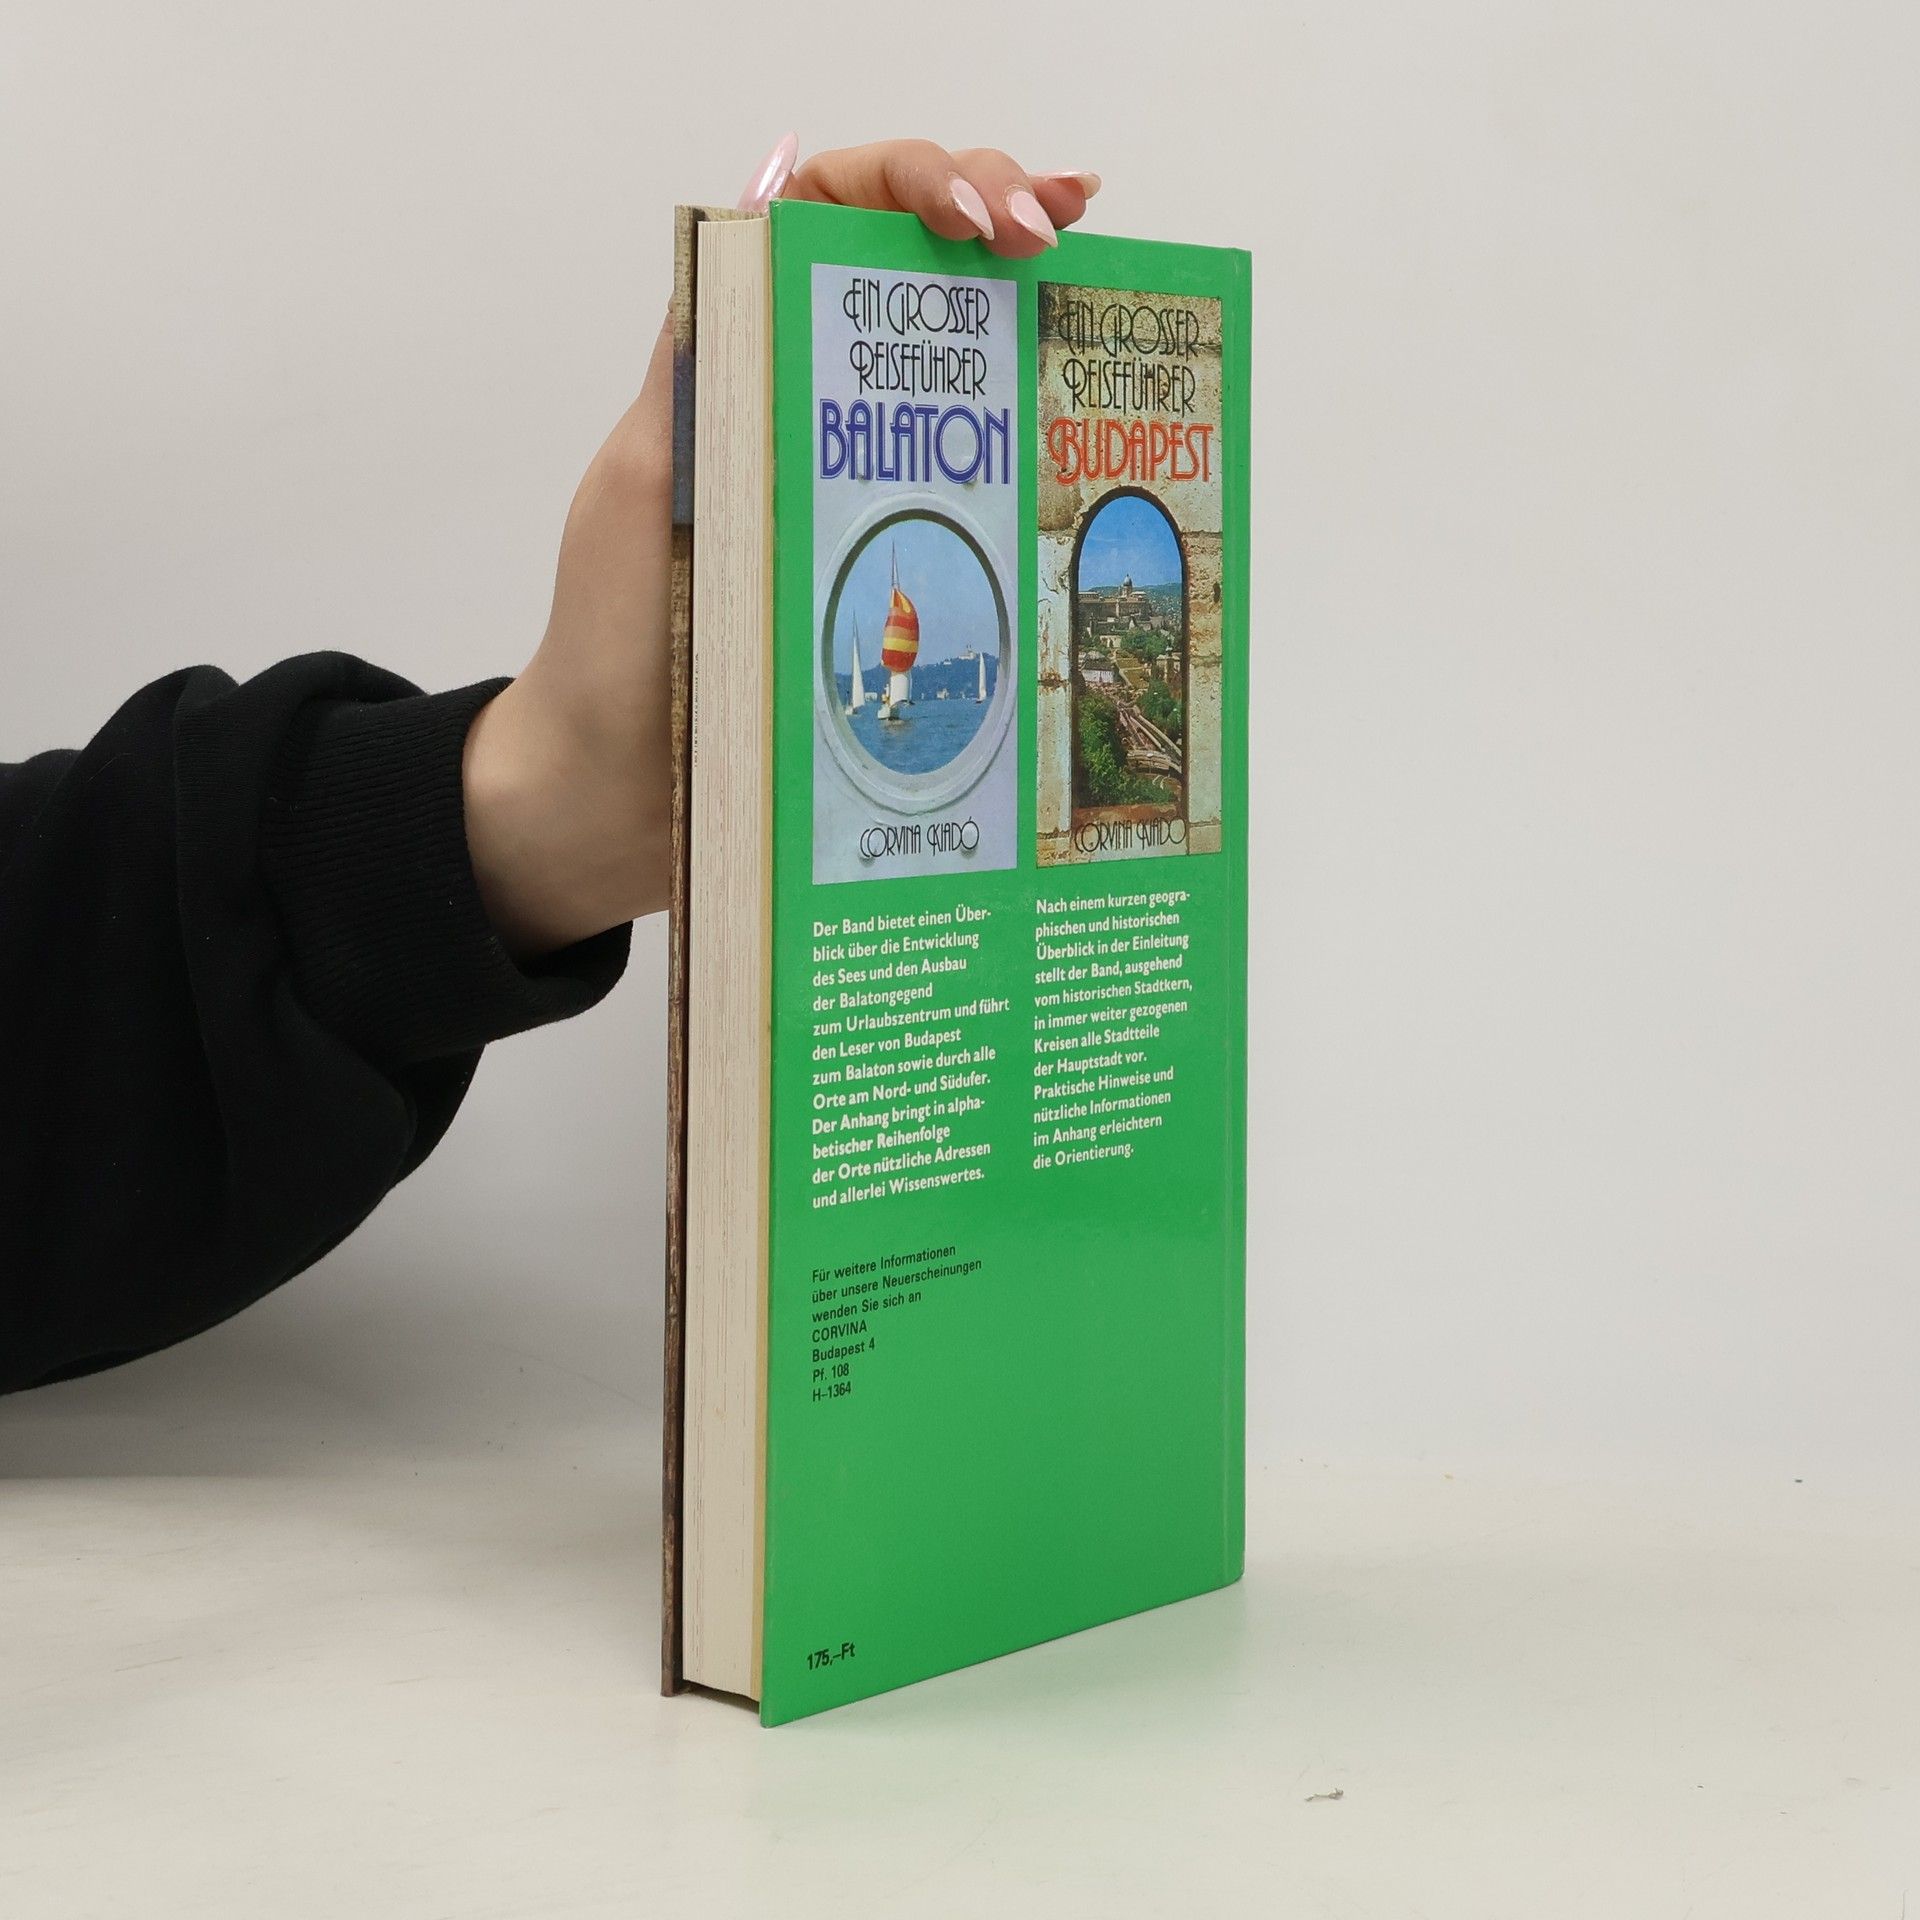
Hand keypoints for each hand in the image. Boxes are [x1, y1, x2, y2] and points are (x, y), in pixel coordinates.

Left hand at [461, 137, 1100, 955]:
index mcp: (731, 364)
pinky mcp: (885, 566)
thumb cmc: (614, 650)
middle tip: (1058, 233)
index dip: (909, 182)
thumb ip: (695, 377)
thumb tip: (761, 230)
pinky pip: (966, 487)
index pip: (824, 212)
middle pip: (909, 266)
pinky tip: (1085, 426)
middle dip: (994, 210)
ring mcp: (852, 485)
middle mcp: (801, 407)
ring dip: (1029, 304)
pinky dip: (1030, 441)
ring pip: (952, 362)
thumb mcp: (643, 494)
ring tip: (1090, 278)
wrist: (617, 795)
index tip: (979, 218)